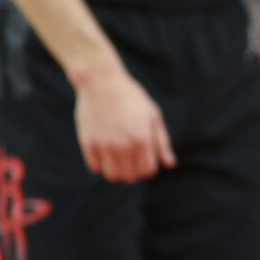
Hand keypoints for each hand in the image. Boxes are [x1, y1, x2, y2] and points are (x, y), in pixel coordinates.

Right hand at [74, 63, 175, 182]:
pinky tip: (105, 151)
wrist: (102, 83)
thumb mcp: (153, 116)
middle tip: (133, 157)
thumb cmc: (132, 98)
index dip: (149, 168)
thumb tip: (170, 164)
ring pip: (112, 176)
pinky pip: (95, 168)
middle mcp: (123, 146)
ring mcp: (104, 146)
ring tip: (119, 157)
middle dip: (134, 170)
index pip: (148, 171)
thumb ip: (161, 142)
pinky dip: (101, 164)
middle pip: (130, 177)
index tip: (146, 158)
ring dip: (118, 170)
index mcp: (142, 139)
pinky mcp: (88, 144)